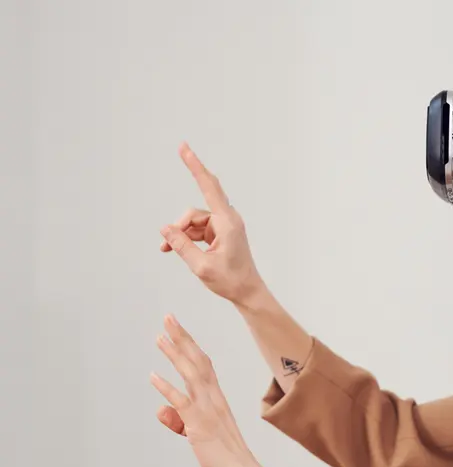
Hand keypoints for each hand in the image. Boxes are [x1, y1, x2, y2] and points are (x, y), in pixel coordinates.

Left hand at [150, 313, 263, 466]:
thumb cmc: (224, 457)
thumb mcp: (198, 435)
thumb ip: (179, 420)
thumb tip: (161, 409)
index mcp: (217, 398)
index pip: (203, 364)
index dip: (190, 345)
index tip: (178, 329)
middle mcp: (214, 398)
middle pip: (197, 361)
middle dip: (182, 338)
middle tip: (168, 318)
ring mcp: (207, 409)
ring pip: (190, 374)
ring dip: (174, 354)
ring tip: (160, 337)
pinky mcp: (199, 424)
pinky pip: (182, 402)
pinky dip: (167, 388)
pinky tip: (153, 376)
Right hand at [160, 143, 262, 303]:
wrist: (247, 292)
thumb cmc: (230, 280)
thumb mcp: (201, 265)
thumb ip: (181, 245)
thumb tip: (165, 229)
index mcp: (227, 222)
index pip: (209, 187)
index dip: (195, 166)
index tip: (184, 148)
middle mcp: (228, 220)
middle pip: (196, 209)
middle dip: (181, 220)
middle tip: (173, 201)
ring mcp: (224, 226)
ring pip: (194, 222)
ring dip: (181, 233)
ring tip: (167, 250)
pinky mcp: (221, 234)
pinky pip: (198, 230)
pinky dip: (186, 238)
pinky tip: (172, 248)